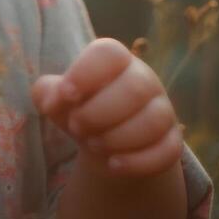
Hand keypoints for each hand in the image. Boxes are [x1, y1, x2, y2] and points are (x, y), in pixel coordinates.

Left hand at [31, 37, 182, 178]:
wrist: (105, 143)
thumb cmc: (81, 109)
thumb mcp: (58, 100)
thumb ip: (47, 93)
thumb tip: (50, 100)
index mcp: (115, 61)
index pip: (109, 53)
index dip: (86, 72)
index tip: (66, 95)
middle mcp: (144, 81)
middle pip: (135, 87)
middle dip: (99, 112)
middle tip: (76, 127)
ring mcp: (162, 111)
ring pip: (154, 120)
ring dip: (117, 137)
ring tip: (93, 145)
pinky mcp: (171, 142)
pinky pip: (168, 151)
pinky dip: (138, 162)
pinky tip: (113, 165)